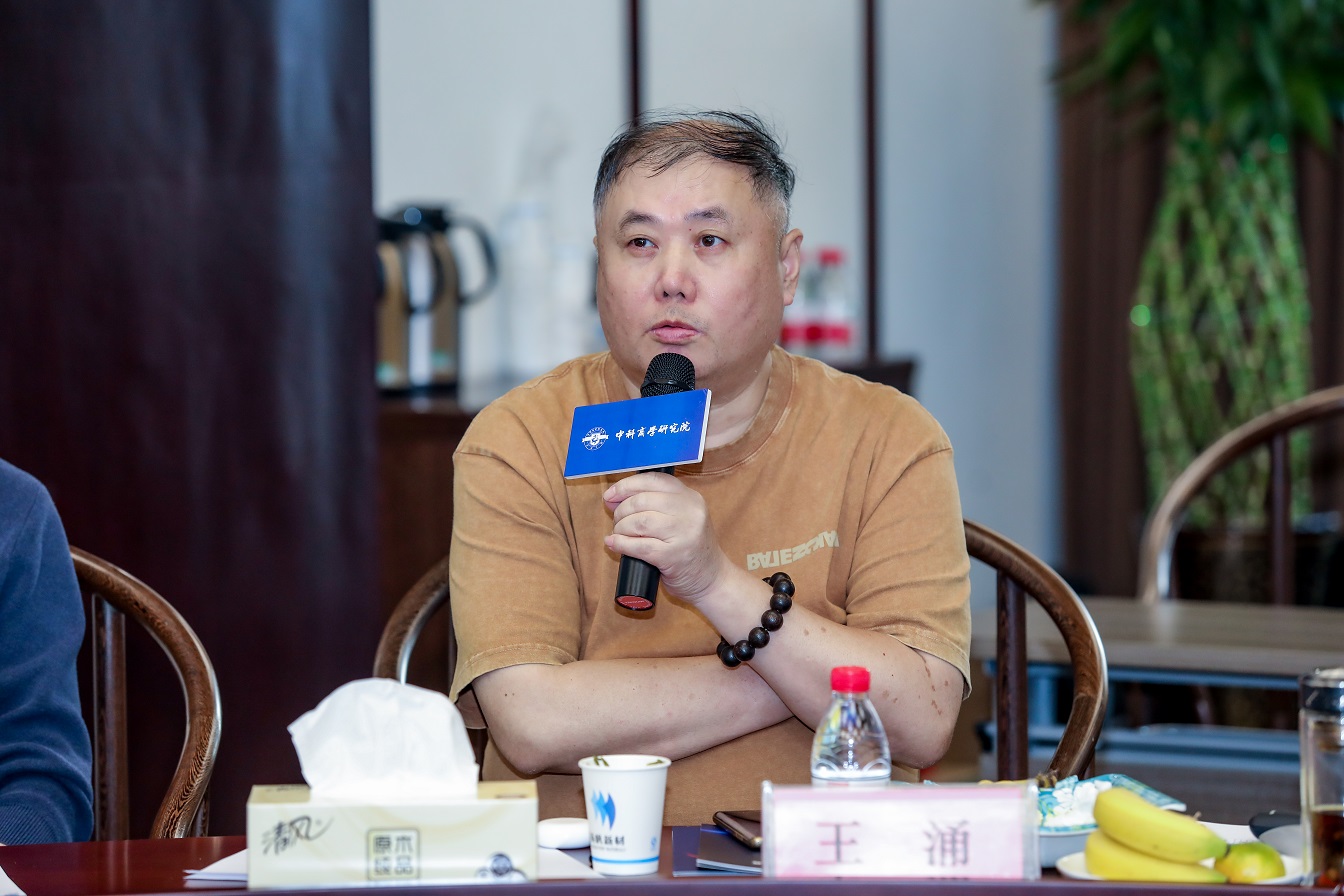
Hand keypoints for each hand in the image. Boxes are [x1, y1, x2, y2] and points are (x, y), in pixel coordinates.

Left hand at [603, 472, 728, 603]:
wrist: (712, 580)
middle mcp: (690, 512)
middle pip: (642, 500)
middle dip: (621, 510)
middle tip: (617, 521)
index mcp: (691, 497)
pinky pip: (639, 546)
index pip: (653, 480)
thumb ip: (656, 505)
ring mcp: (683, 534)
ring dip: (621, 527)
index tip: (611, 495)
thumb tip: (614, 499)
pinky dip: (621, 544)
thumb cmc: (690, 548)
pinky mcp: (673, 556)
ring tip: (619, 534)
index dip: (627, 485)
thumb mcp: (682, 518)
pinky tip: (614, 544)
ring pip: (639, 522)